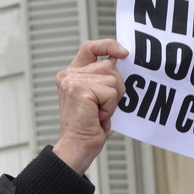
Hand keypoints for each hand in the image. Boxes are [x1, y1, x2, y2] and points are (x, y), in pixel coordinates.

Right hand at [51, 39, 128, 174]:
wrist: (77, 148)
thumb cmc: (89, 128)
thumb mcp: (99, 98)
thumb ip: (105, 79)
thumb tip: (120, 61)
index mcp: (72, 75)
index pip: (90, 48)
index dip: (108, 46)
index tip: (123, 52)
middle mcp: (69, 75)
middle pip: (109, 66)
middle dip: (116, 88)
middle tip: (103, 107)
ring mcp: (73, 81)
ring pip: (113, 79)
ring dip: (113, 100)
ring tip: (99, 113)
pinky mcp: (80, 90)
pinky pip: (111, 92)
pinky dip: (110, 108)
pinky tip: (98, 117)